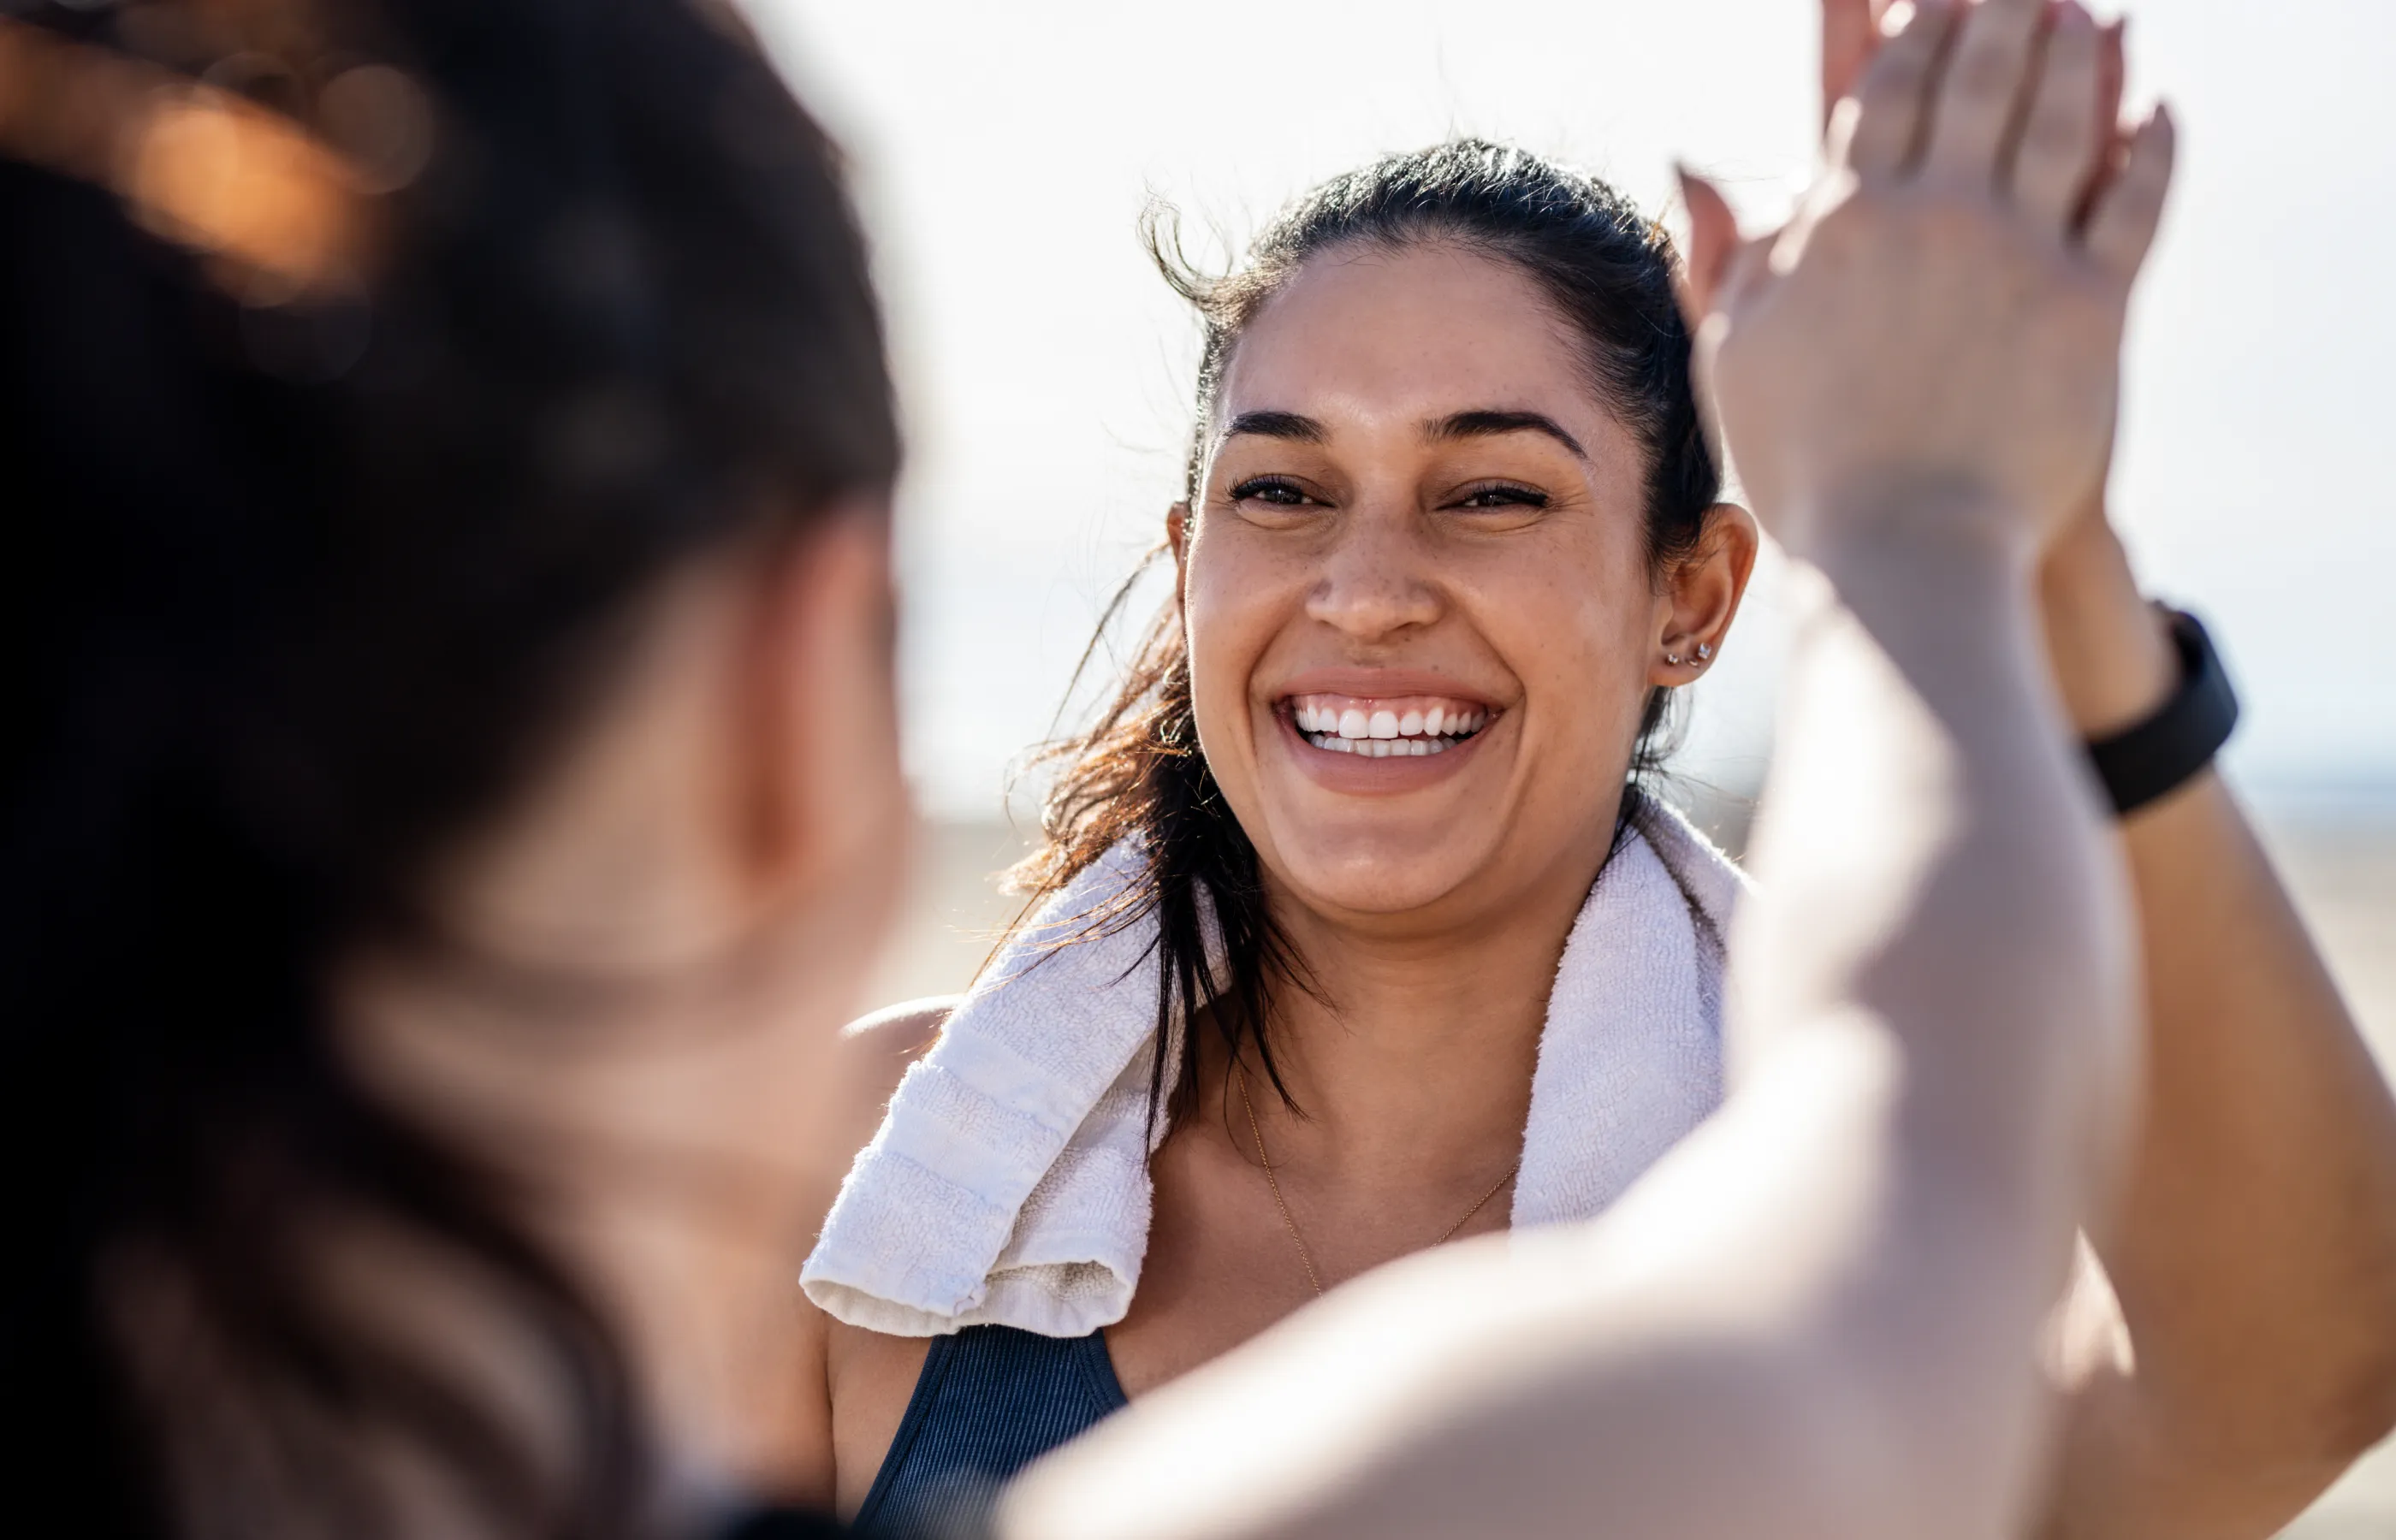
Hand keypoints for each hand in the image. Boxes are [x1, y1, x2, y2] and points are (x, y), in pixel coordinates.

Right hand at [1679, 0, 2173, 564]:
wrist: (1901, 551)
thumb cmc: (1802, 468)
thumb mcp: (1732, 354)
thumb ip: (1718, 253)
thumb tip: (1689, 163)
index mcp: (1843, 223)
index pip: (1881, 91)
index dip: (1909, 32)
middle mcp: (1934, 217)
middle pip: (1977, 79)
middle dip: (1999, 14)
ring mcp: (2019, 255)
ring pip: (2058, 120)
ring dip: (2072, 56)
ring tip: (2080, 16)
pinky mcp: (2091, 306)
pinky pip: (2133, 202)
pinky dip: (2149, 149)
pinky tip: (2157, 115)